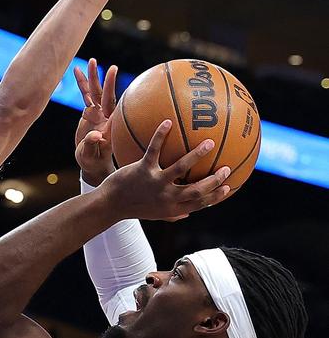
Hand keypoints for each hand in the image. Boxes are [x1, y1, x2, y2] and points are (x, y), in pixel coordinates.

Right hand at [74, 59, 116, 185]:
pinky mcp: (89, 112)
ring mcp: (97, 113)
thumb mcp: (90, 156)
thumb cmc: (93, 161)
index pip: (112, 105)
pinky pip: (86, 95)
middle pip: (105, 96)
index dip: (112, 90)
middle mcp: (105, 116)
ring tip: (91, 61)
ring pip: (95, 92)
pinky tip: (77, 71)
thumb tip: (96, 135)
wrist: (92, 163)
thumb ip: (92, 145)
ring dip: (93, 78)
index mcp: (109, 125)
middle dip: (106, 81)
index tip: (114, 77)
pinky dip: (82, 84)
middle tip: (110, 67)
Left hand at [102, 120, 230, 221]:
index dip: (215, 196)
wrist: (109, 205)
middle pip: (196, 190)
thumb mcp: (154, 214)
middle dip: (214, 180)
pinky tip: (167, 122)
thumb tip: (189, 214)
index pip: (199, 204)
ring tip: (209, 142)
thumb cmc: (133, 207)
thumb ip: (172, 214)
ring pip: (180, 168)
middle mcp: (166, 198)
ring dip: (196, 155)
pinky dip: (161, 136)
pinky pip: (154, 150)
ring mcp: (154, 183)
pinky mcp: (142, 170)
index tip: (229, 186)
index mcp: (171, 208)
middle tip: (226, 167)